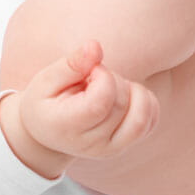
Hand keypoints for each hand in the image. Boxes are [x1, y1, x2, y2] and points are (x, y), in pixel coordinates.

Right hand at [0, 41, 159, 176]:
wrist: (46, 135)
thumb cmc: (44, 102)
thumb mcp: (45, 80)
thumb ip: (71, 64)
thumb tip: (96, 46)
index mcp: (67, 127)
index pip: (101, 102)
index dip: (103, 76)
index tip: (90, 69)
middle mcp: (93, 144)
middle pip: (122, 105)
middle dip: (114, 79)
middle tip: (94, 76)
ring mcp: (112, 148)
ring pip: (142, 117)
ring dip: (134, 91)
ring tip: (112, 86)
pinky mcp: (126, 145)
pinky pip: (150, 121)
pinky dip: (145, 102)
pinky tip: (124, 95)